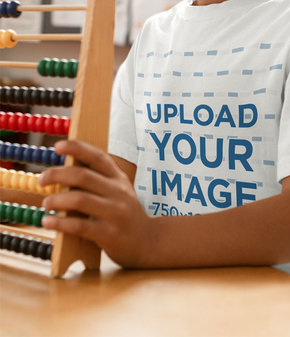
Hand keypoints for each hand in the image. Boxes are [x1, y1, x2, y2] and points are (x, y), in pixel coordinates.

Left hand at [39, 140, 148, 266]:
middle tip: (42, 179)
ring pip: (80, 200)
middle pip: (83, 176)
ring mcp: (116, 213)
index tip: (57, 146)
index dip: (77, 148)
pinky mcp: (110, 234)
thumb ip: (98, 181)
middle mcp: (119, 192)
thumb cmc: (125, 215)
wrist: (149, 242)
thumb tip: (63, 172)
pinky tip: (48, 222)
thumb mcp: (119, 192)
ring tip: (46, 203)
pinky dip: (60, 223)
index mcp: (119, 178)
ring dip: (57, 200)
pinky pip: (80, 226)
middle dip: (58, 174)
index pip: (98, 157)